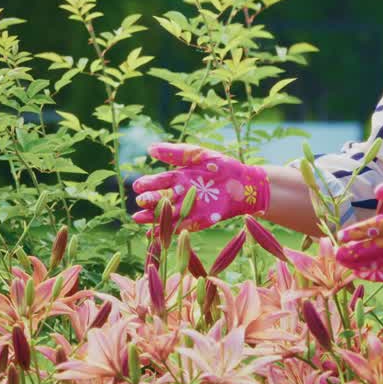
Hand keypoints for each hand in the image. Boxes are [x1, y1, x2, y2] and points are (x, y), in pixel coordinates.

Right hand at [131, 143, 270, 231]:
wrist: (245, 183)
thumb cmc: (221, 166)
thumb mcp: (198, 155)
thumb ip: (175, 153)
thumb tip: (149, 148)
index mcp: (179, 177)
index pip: (159, 181)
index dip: (148, 183)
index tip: (137, 186)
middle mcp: (180, 194)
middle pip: (160, 199)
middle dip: (149, 200)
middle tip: (139, 201)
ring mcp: (189, 208)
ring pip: (166, 214)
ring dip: (152, 218)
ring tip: (138, 219)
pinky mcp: (198, 221)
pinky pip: (180, 226)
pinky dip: (168, 231)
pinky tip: (154, 235)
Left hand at [334, 179, 382, 282]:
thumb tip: (377, 192)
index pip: (380, 227)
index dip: (360, 232)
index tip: (341, 236)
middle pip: (380, 249)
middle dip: (356, 253)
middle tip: (337, 255)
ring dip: (365, 267)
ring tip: (346, 266)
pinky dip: (381, 277)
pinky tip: (364, 274)